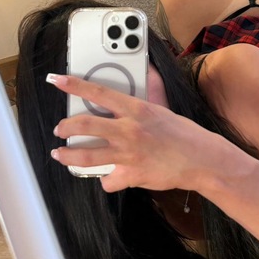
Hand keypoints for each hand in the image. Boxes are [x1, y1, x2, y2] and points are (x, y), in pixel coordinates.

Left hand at [46, 73, 219, 192]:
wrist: (201, 158)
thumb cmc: (182, 132)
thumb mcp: (160, 108)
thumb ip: (144, 97)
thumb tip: (140, 78)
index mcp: (135, 109)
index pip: (97, 92)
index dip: (74, 85)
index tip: (57, 80)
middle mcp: (128, 130)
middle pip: (84, 125)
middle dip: (65, 127)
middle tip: (59, 129)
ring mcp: (128, 154)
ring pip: (86, 156)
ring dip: (68, 156)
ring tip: (60, 154)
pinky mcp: (131, 175)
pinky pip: (109, 180)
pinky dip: (107, 180)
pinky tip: (108, 178)